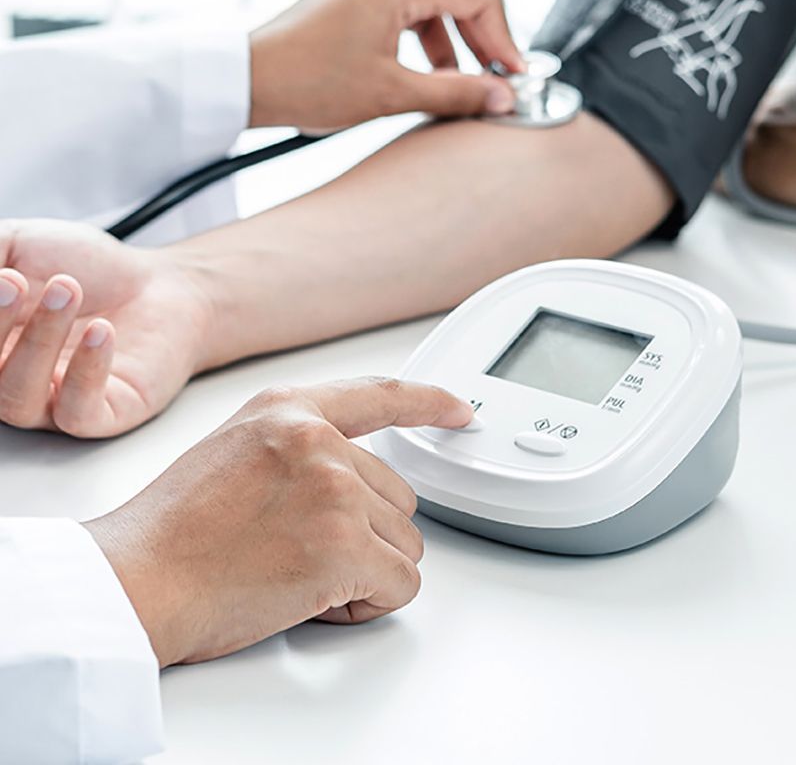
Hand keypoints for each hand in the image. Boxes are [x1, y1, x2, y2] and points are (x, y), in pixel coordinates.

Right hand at [0, 220, 208, 436]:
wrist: (162, 284)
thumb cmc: (87, 269)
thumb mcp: (18, 245)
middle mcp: (10, 378)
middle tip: (16, 281)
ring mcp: (53, 402)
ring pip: (19, 396)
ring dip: (39, 340)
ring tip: (68, 291)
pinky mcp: (103, 415)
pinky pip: (78, 412)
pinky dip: (85, 373)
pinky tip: (101, 331)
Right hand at [83, 379, 472, 666]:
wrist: (133, 581)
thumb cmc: (171, 532)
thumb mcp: (236, 450)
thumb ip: (298, 449)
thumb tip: (352, 477)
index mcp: (290, 410)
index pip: (382, 395)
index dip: (429, 403)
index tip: (458, 411)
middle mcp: (319, 442)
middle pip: (397, 495)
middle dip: (363, 534)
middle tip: (300, 552)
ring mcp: (335, 490)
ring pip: (403, 542)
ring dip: (363, 570)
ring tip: (296, 573)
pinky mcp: (343, 545)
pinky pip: (400, 584)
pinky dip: (368, 603)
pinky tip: (315, 600)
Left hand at [248, 0, 523, 131]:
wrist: (243, 81)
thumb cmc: (308, 84)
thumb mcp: (393, 94)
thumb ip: (456, 93)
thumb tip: (503, 97)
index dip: (504, 37)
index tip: (514, 76)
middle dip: (482, 42)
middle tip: (495, 85)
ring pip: (432, 6)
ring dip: (452, 46)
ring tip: (456, 89)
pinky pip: (404, 12)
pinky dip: (423, 41)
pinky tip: (422, 76)